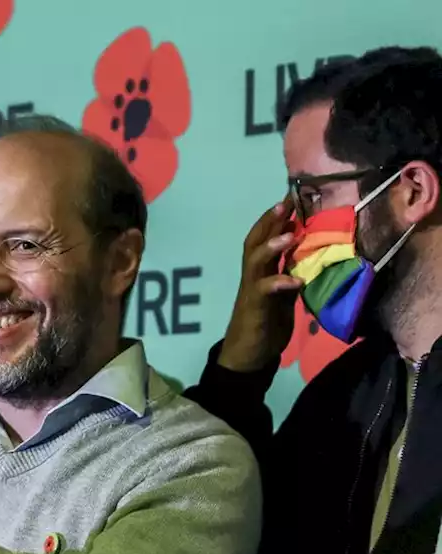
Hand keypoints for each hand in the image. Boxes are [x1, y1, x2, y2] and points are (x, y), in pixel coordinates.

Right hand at [219, 196, 305, 372]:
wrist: (248, 355)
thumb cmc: (266, 324)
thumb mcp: (284, 295)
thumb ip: (290, 273)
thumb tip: (306, 253)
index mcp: (261, 272)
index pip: (264, 238)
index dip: (276, 218)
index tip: (290, 197)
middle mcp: (253, 276)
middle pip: (255, 241)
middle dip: (269, 222)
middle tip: (284, 202)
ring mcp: (252, 290)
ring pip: (255, 261)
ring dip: (271, 246)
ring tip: (288, 234)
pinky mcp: (255, 307)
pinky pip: (265, 290)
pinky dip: (280, 282)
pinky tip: (296, 280)